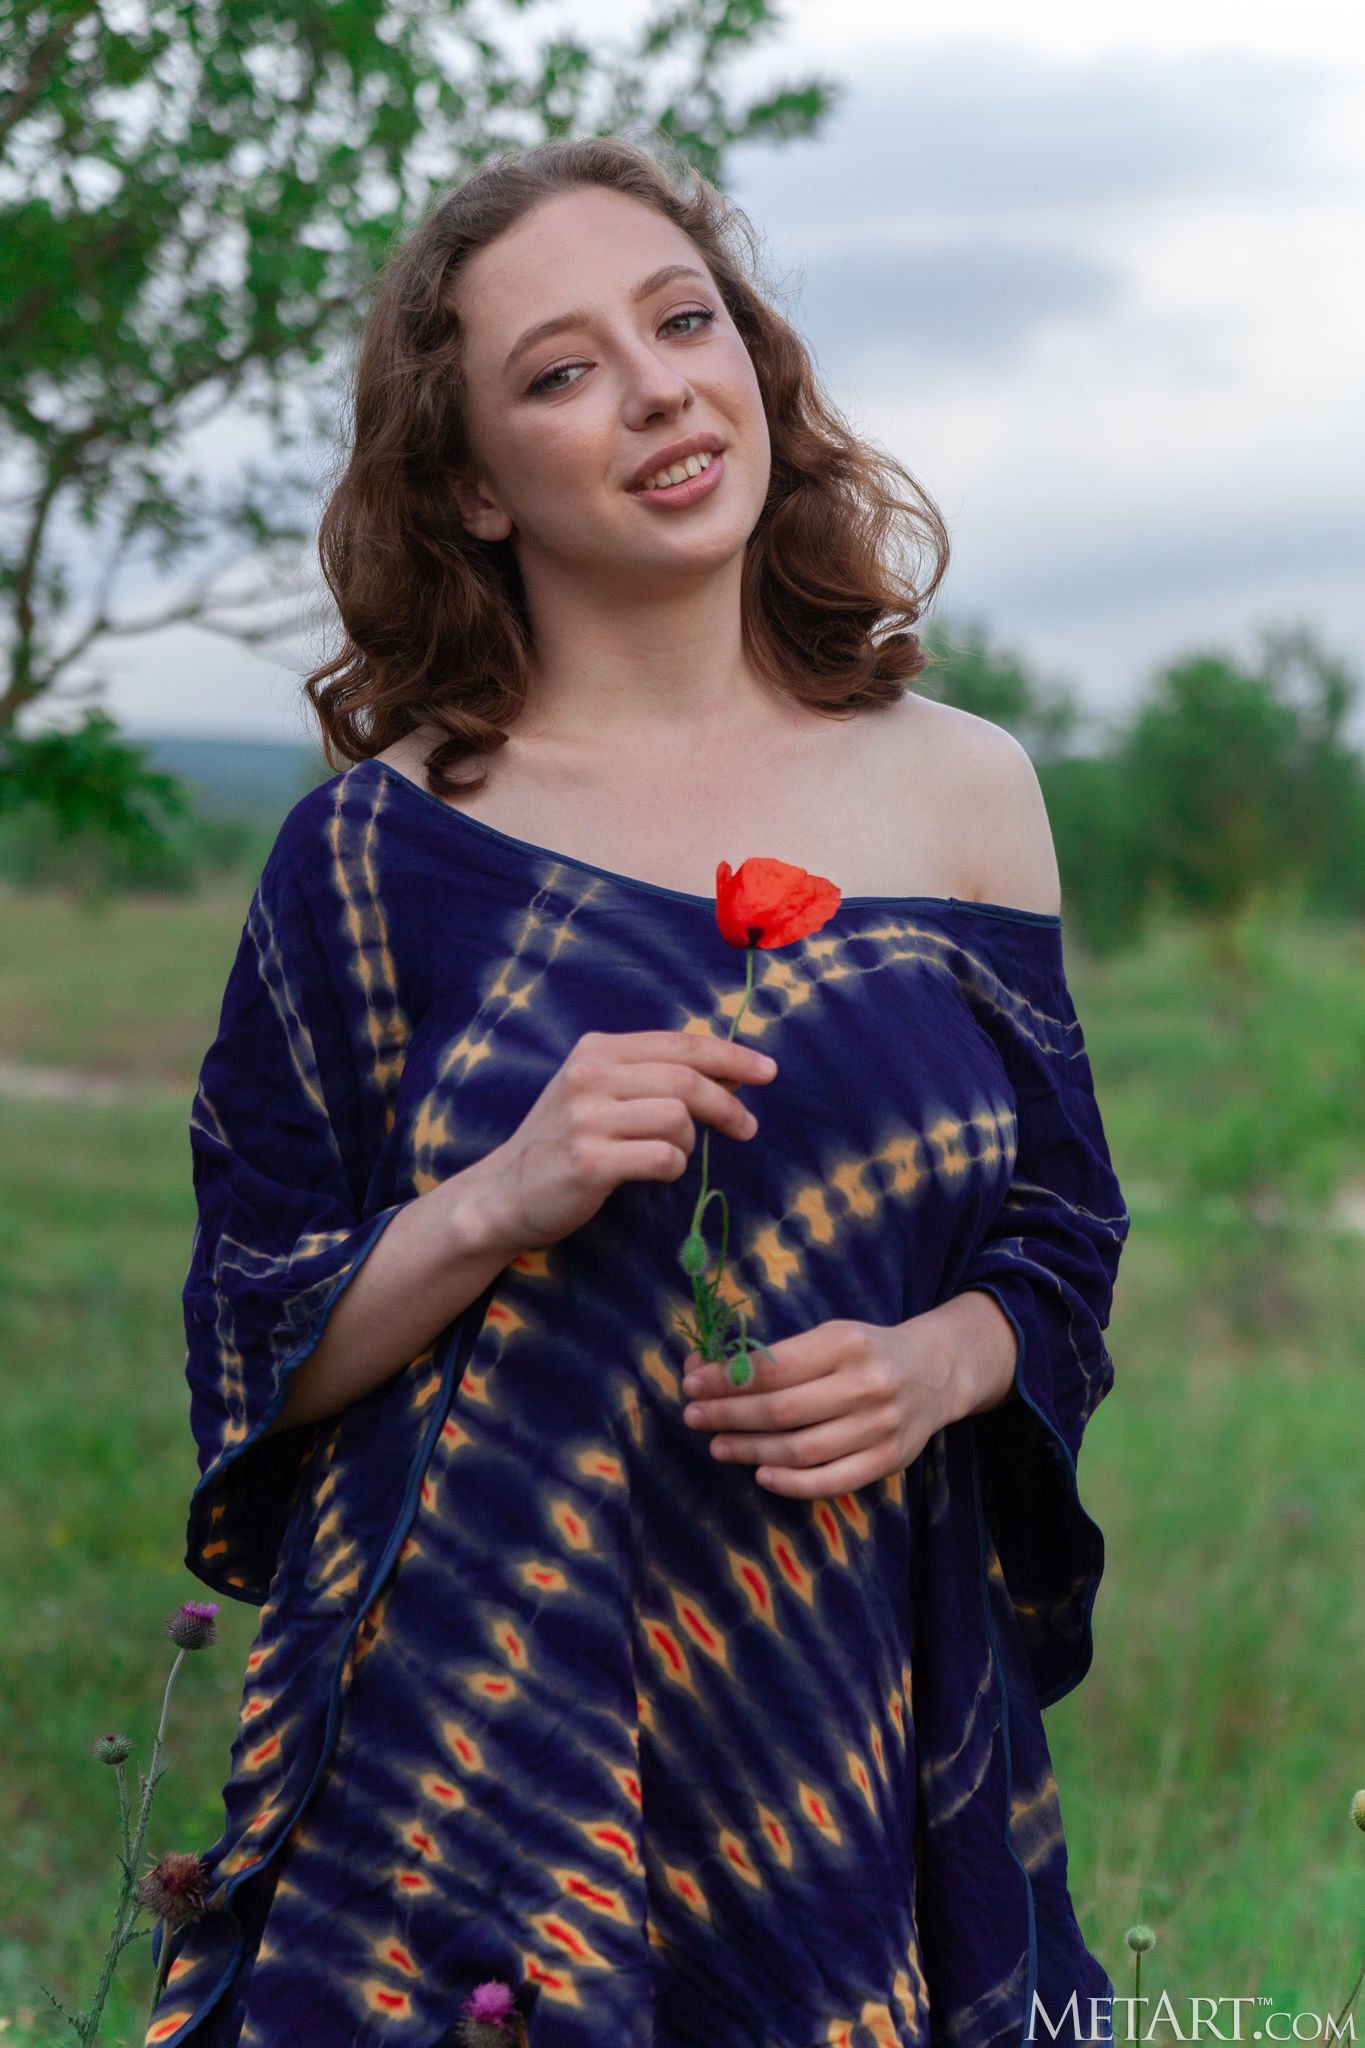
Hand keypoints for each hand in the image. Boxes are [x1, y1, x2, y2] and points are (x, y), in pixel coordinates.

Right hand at [482, 1028, 776, 1251]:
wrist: (506, 1192)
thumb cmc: (566, 1141)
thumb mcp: (603, 1093)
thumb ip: (658, 1077)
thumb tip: (733, 1072)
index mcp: (597, 1050)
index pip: (680, 1043)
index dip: (731, 1055)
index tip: (767, 1071)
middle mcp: (589, 1076)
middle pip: (686, 1079)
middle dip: (727, 1104)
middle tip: (746, 1127)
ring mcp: (586, 1118)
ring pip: (678, 1118)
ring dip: (690, 1142)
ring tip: (673, 1154)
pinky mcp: (589, 1161)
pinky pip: (663, 1157)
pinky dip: (674, 1167)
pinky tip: (657, 1172)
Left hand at [679, 1316, 960, 1498]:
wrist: (935, 1372)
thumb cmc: (866, 1352)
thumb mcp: (830, 1335)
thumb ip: (777, 1356)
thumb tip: (707, 1370)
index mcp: (846, 1344)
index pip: (774, 1369)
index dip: (726, 1380)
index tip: (692, 1383)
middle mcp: (866, 1385)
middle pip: (782, 1411)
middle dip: (728, 1415)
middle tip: (693, 1417)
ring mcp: (880, 1427)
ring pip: (801, 1450)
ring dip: (750, 1450)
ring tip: (718, 1445)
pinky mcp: (888, 1460)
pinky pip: (831, 1481)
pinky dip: (791, 1483)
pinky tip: (761, 1474)